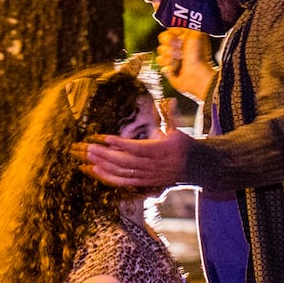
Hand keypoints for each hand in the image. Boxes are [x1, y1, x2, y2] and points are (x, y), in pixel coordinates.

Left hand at [70, 128, 191, 190]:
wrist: (194, 167)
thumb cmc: (183, 146)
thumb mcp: (177, 130)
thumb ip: (170, 116)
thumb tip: (169, 101)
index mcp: (159, 150)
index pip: (137, 148)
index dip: (121, 144)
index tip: (105, 137)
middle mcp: (151, 165)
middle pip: (125, 162)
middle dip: (105, 155)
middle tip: (89, 148)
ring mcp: (146, 175)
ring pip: (121, 172)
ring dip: (103, 165)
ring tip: (88, 157)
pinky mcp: (143, 182)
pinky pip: (122, 181)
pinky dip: (107, 177)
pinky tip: (95, 170)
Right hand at [156, 29, 217, 103]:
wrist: (195, 74)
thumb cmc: (197, 56)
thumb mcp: (195, 34)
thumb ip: (187, 25)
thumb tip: (178, 24)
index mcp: (185, 37)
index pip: (170, 30)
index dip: (171, 34)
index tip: (177, 37)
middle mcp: (178, 46)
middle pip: (163, 40)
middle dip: (169, 45)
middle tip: (178, 50)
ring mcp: (173, 57)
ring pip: (160, 50)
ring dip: (168, 55)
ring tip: (177, 59)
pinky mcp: (168, 67)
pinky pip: (159, 61)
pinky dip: (166, 64)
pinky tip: (174, 66)